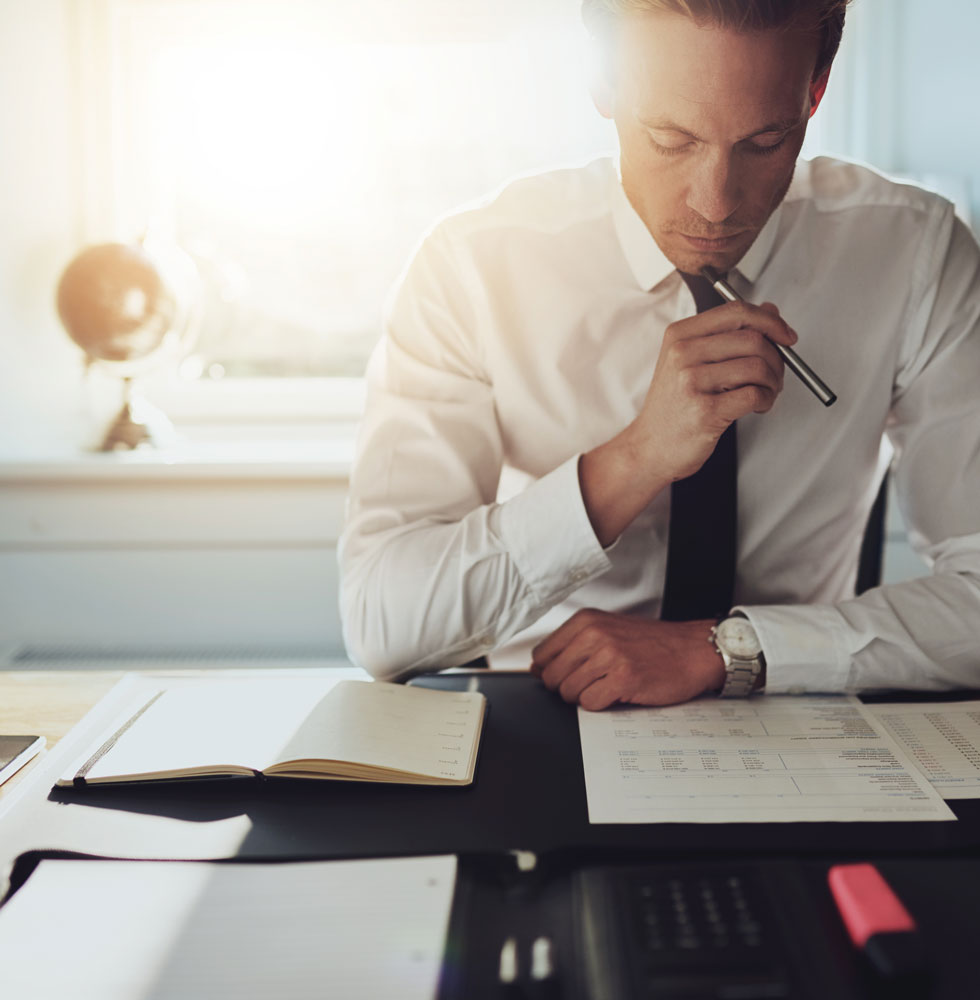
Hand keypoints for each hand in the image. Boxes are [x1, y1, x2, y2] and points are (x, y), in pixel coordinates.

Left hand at [529, 609, 724, 710]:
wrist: (693, 650)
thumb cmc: (652, 643)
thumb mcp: (607, 631)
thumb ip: (572, 645)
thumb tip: (537, 668)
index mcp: (586, 620)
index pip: (542, 654)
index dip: (551, 671)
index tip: (567, 675)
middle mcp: (594, 634)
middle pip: (552, 676)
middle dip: (566, 688)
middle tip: (591, 684)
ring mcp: (609, 656)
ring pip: (568, 692)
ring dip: (584, 697)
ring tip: (607, 687)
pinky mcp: (623, 679)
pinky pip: (590, 703)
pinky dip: (600, 705)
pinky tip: (617, 693)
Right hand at [633, 299, 796, 482]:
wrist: (649, 447)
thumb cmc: (672, 406)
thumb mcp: (690, 361)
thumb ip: (729, 333)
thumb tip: (769, 311)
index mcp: (680, 335)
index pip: (736, 312)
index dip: (770, 321)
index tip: (786, 336)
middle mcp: (683, 354)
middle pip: (752, 339)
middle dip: (776, 358)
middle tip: (775, 374)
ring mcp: (692, 382)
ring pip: (757, 367)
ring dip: (772, 382)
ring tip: (765, 393)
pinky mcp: (705, 411)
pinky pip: (754, 395)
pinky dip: (766, 400)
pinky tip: (758, 405)